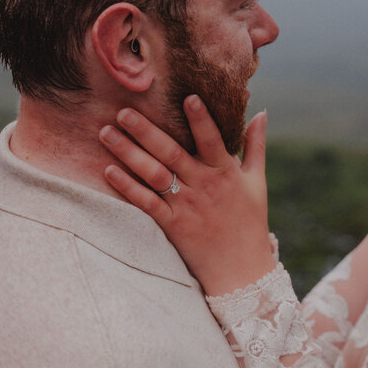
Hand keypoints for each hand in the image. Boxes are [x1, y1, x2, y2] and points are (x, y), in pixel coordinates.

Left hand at [99, 98, 275, 293]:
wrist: (241, 270)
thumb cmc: (250, 221)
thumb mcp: (256, 181)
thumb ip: (255, 145)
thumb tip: (260, 112)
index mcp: (225, 172)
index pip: (212, 140)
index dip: (201, 120)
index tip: (188, 97)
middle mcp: (204, 186)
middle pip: (172, 153)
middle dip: (146, 131)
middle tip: (124, 110)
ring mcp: (186, 206)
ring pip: (154, 174)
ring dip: (129, 153)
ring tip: (106, 133)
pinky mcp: (172, 225)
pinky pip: (146, 203)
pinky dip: (128, 187)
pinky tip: (109, 170)